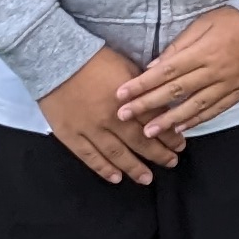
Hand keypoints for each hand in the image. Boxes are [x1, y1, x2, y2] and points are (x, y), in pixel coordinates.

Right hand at [39, 47, 181, 183]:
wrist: (57, 60)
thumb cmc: (96, 60)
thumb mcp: (128, 68)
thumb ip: (144, 88)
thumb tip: (161, 101)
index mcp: (128, 101)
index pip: (155, 123)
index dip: (169, 136)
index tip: (180, 144)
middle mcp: (111, 118)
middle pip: (139, 141)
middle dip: (158, 154)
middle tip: (171, 162)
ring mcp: (89, 129)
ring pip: (116, 153)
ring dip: (134, 167)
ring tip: (147, 178)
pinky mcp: (70, 135)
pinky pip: (89, 156)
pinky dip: (103, 168)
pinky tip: (115, 177)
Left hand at [110, 7, 238, 141]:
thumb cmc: (237, 18)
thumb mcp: (205, 22)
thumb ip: (179, 46)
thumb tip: (154, 66)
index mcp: (204, 52)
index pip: (166, 72)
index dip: (141, 85)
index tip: (121, 94)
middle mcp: (215, 70)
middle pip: (176, 91)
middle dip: (147, 105)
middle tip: (124, 117)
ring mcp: (229, 83)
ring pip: (195, 106)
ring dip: (170, 120)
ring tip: (148, 131)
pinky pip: (217, 109)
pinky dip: (198, 120)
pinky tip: (182, 128)